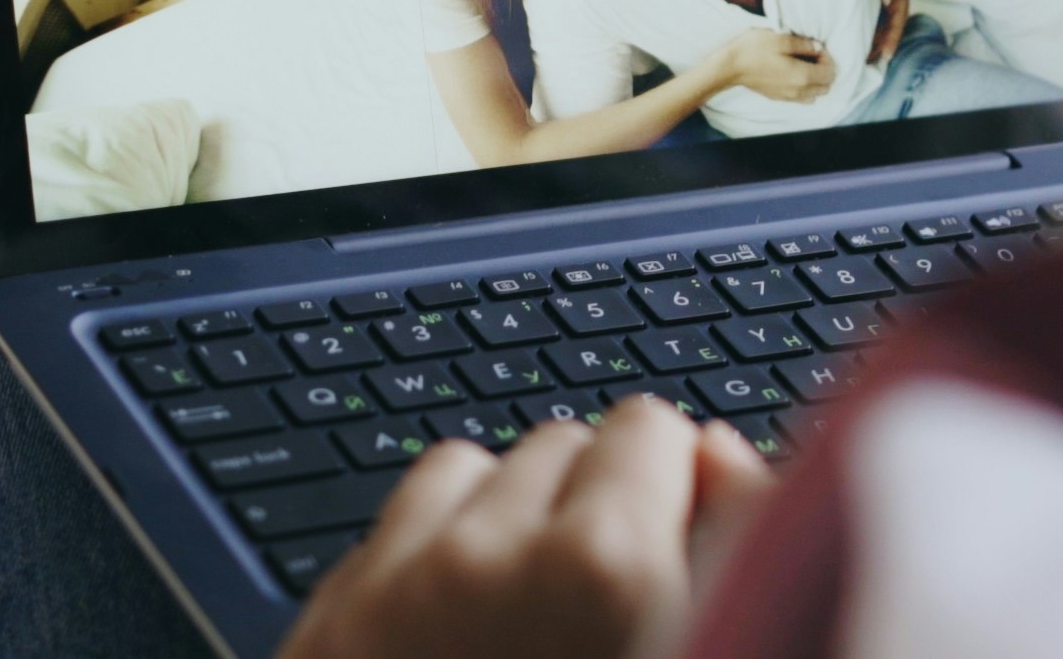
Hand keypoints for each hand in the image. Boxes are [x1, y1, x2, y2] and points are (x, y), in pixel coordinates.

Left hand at [282, 399, 777, 658]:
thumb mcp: (703, 633)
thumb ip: (733, 539)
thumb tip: (717, 449)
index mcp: (606, 569)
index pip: (653, 427)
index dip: (673, 489)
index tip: (673, 551)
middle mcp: (489, 558)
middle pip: (565, 438)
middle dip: (591, 500)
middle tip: (599, 605)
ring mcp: (395, 587)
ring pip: (474, 469)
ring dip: (506, 518)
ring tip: (528, 617)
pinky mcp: (329, 622)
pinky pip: (394, 522)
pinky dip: (431, 551)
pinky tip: (458, 627)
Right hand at [719, 27, 835, 102]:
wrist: (730, 66)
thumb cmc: (754, 49)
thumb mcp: (781, 39)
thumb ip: (803, 44)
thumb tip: (818, 47)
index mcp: (802, 76)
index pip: (830, 73)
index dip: (828, 58)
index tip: (817, 47)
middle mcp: (798, 91)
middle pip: (826, 86)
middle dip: (825, 70)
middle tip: (813, 54)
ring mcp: (788, 97)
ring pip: (815, 94)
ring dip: (816, 80)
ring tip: (805, 64)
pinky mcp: (779, 98)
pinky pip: (802, 98)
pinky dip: (806, 88)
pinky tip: (795, 73)